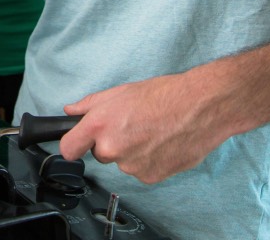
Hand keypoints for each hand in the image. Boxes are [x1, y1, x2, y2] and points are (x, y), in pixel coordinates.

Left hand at [59, 73, 232, 183]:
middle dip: (111, 142)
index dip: (72, 145)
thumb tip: (71, 111)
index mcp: (99, 125)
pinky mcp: (150, 177)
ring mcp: (131, 166)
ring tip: (152, 131)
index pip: (68, 148)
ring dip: (133, 151)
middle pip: (100, 153)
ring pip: (123, 162)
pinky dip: (150, 160)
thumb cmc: (164, 95)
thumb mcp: (121, 92)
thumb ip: (90, 104)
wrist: (200, 107)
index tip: (77, 144)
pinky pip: (142, 170)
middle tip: (132, 125)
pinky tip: (163, 143)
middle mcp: (112, 148)